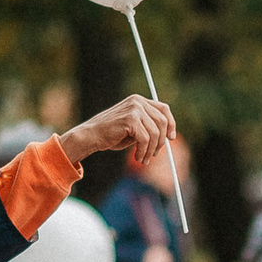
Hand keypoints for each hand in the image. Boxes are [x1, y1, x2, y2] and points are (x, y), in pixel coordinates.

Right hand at [59, 95, 174, 165]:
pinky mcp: (130, 119)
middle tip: (154, 154)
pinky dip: (143, 152)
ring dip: (151, 150)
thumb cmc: (112, 135)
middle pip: (162, 121)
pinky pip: (145, 139)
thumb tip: (168, 136)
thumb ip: (148, 127)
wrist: (91, 136)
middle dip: (161, 141)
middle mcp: (137, 101)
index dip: (171, 123)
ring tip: (143, 160)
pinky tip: (138, 158)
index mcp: (139, 101)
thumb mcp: (134, 129)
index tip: (171, 138)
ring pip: (155, 133)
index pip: (163, 109)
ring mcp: (134, 108)